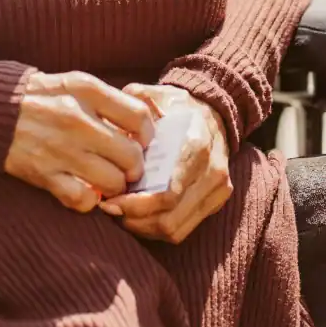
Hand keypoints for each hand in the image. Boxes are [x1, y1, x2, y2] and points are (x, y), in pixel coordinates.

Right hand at [5, 70, 156, 211]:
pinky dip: (89, 201)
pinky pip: (83, 200)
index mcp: (87, 91)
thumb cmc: (43, 97)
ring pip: (113, 182)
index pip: (140, 118)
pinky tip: (85, 191)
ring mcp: (60, 149)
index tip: (141, 142)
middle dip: (134, 167)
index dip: (148, 135)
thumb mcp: (77, 84)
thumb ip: (110, 101)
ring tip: (107, 180)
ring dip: (114, 186)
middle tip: (127, 168)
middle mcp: (77, 120)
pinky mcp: (43, 174)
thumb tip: (145, 127)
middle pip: (131, 156)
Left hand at [98, 84, 231, 244]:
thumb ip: (131, 106)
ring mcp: (218, 189)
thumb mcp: (152, 96)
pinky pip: (182, 230)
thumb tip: (107, 127)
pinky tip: (138, 216)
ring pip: (175, 229)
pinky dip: (156, 229)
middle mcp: (212, 171)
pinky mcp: (216, 201)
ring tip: (120, 212)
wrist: (212, 111)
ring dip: (142, 227)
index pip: (167, 193)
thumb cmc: (174, 106)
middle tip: (109, 207)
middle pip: (168, 217)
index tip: (108, 199)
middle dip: (133, 219)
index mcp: (196, 145)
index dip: (134, 204)